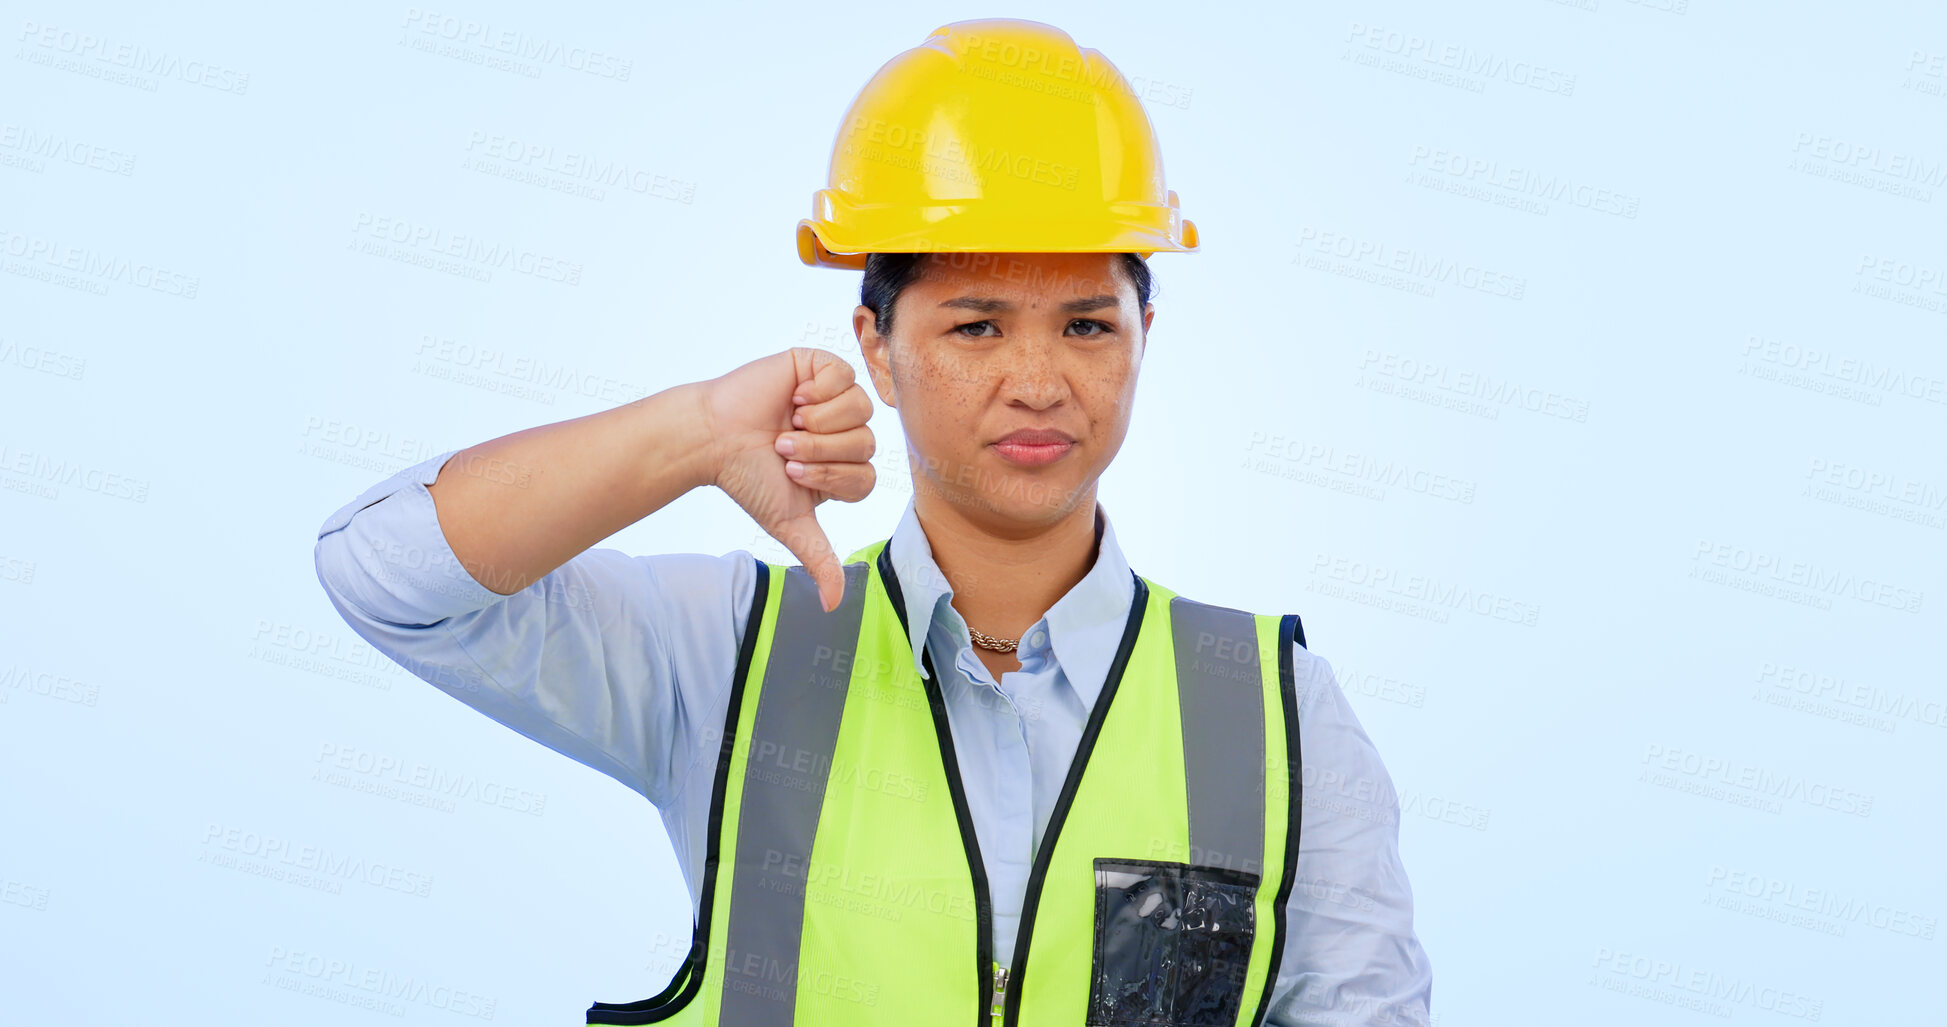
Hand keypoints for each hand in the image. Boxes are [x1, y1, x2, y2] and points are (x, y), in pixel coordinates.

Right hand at [702, 347, 876, 611]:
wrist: (713, 437)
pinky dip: (821, 389)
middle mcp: (842, 433)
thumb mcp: (789, 523)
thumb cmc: (748, 479)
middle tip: (783, 447)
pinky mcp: (819, 368)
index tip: (792, 472)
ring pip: (860, 410)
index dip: (831, 476)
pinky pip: (846, 375)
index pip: (867, 477)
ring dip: (819, 422)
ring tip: (787, 423)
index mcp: (841, 468)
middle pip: (866, 444)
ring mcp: (833, 399)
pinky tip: (795, 397)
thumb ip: (818, 559)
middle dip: (821, 451)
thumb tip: (833, 605)